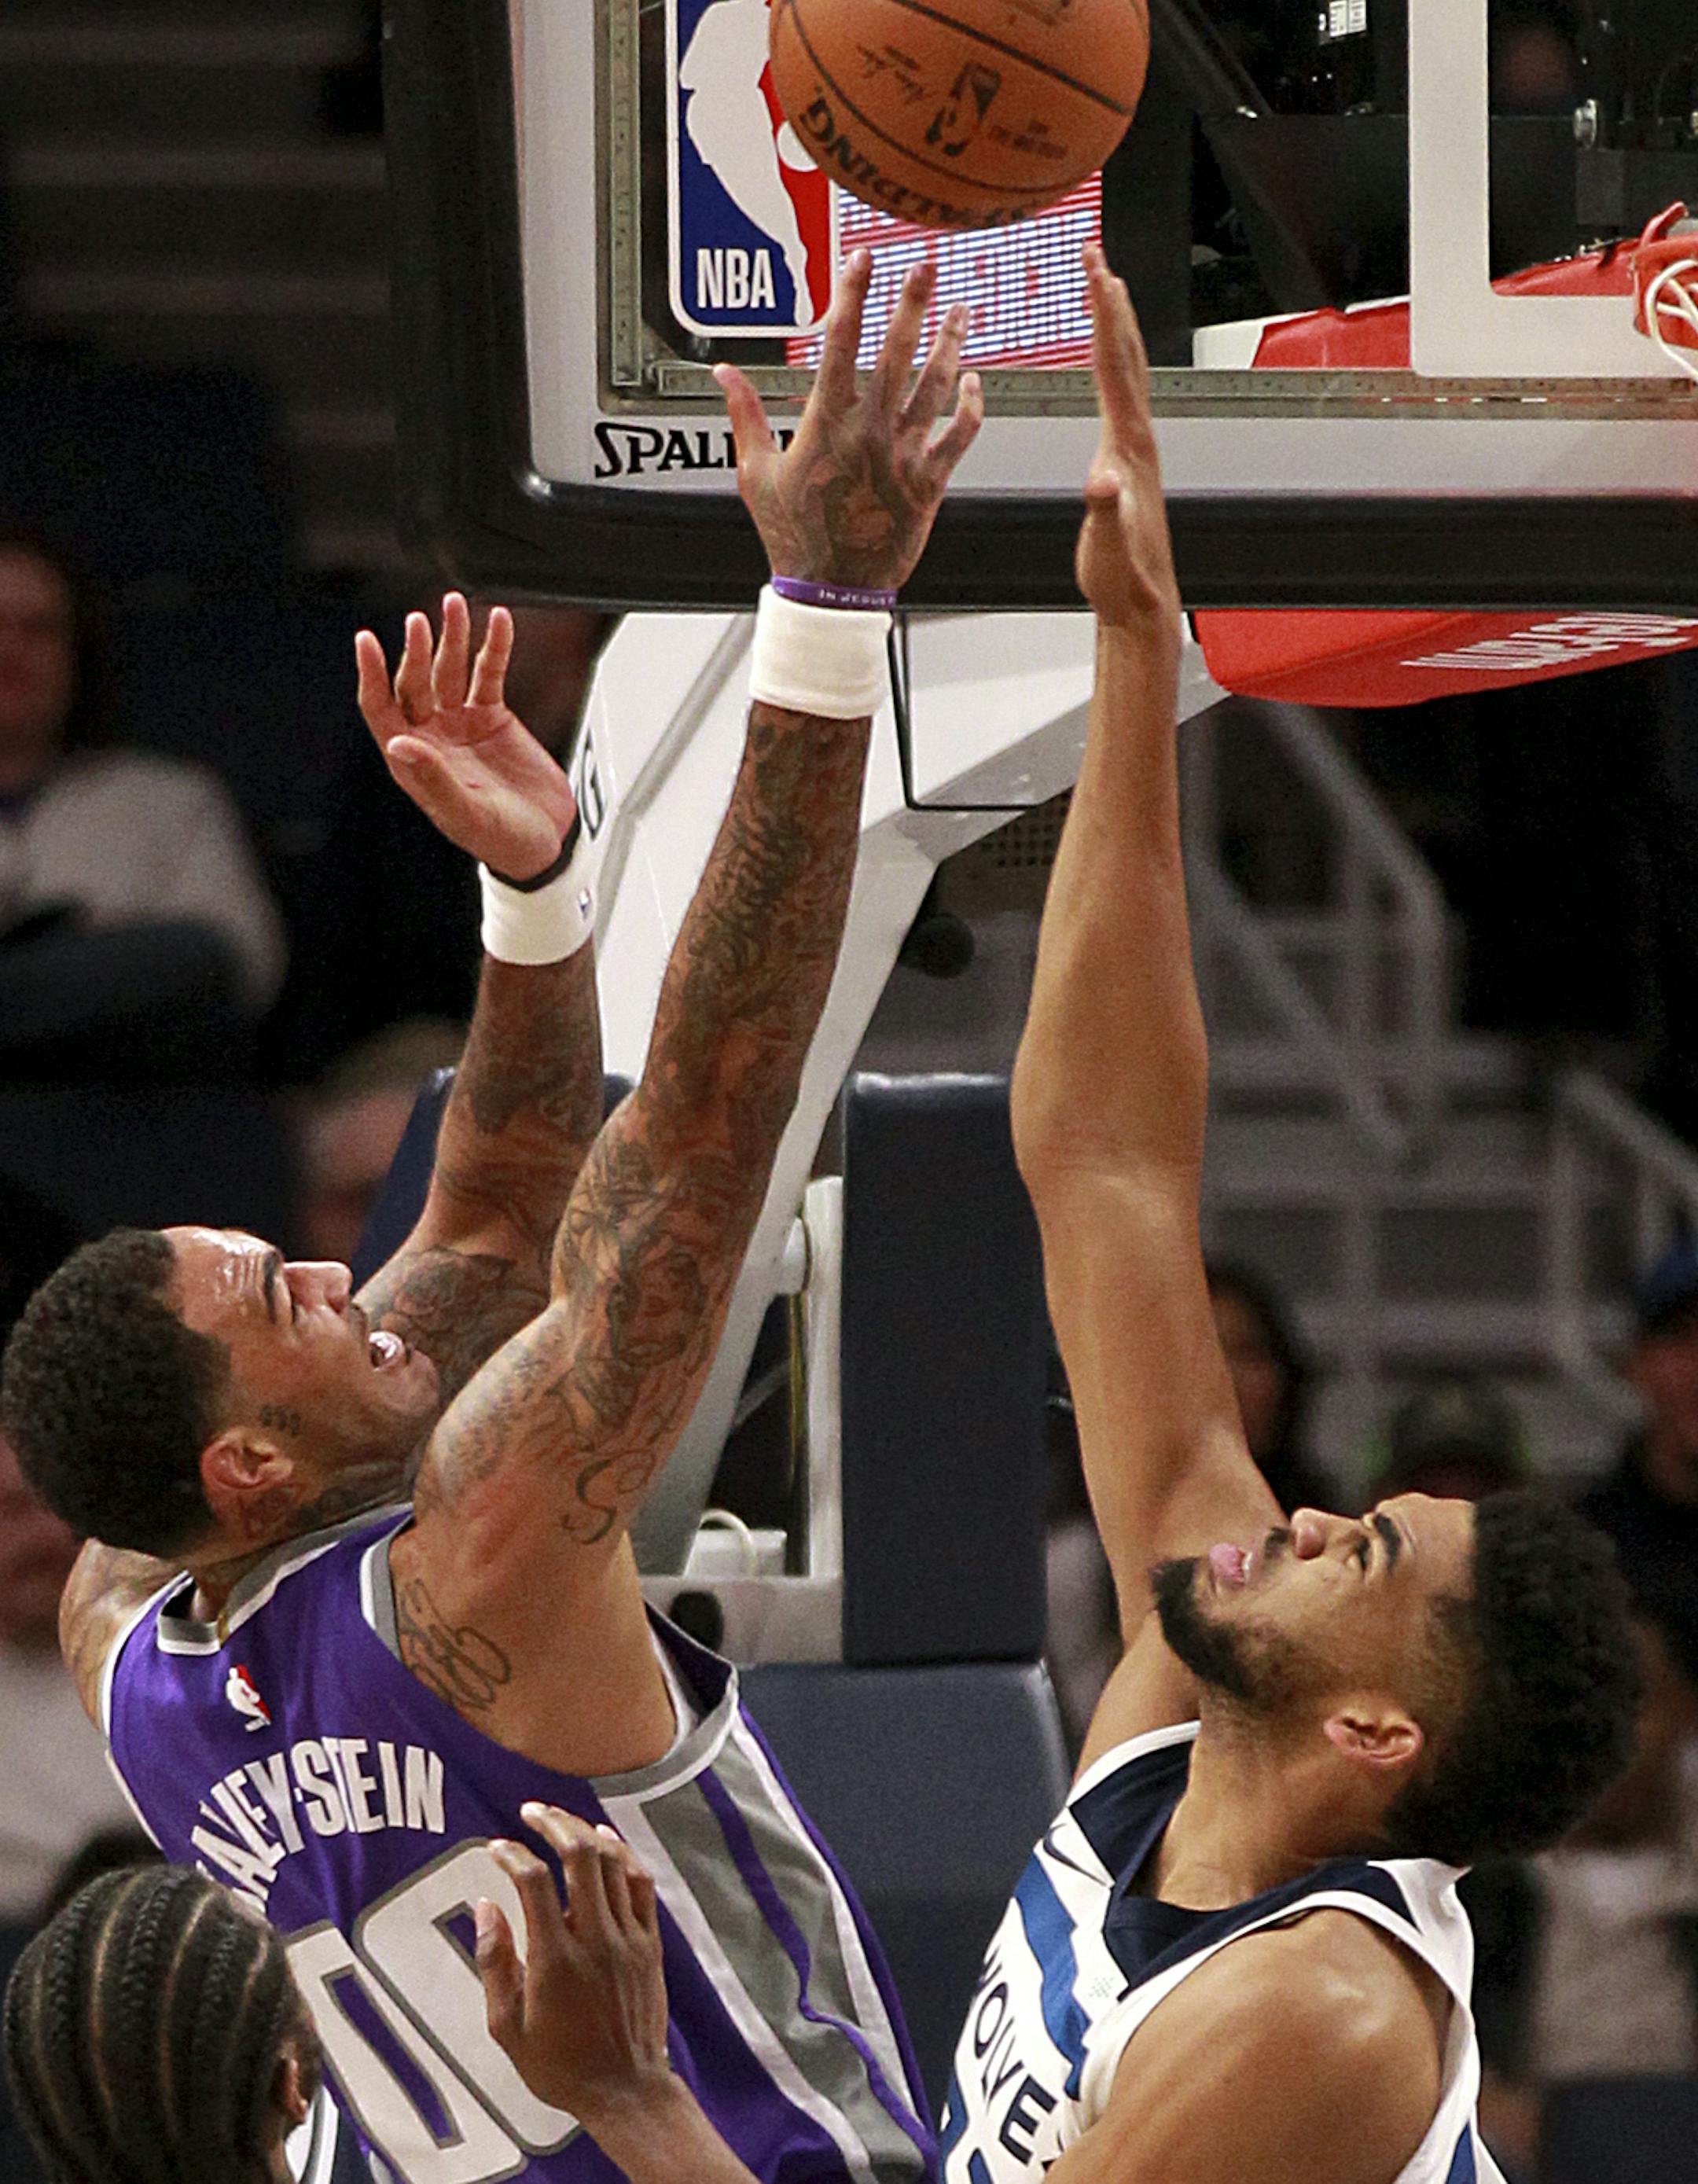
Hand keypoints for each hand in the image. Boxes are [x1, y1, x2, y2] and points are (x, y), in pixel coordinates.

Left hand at [356, 593, 577, 880]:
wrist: (545, 841)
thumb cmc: (501, 840)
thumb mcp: (466, 813)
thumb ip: (434, 777)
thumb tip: (399, 742)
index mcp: (414, 760)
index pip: (381, 707)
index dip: (372, 674)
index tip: (366, 640)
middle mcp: (432, 735)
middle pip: (415, 681)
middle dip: (417, 650)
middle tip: (420, 622)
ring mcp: (461, 722)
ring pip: (450, 669)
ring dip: (452, 637)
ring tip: (454, 606)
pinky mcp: (493, 716)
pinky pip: (489, 673)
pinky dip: (494, 647)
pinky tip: (499, 622)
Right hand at [478, 1804, 671, 2124]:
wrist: (624, 2089)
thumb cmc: (559, 2065)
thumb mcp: (508, 2027)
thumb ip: (494, 1963)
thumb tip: (485, 1907)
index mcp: (554, 1960)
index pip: (532, 1882)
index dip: (511, 1854)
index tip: (495, 1847)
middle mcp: (594, 1939)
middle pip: (579, 1856)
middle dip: (553, 1823)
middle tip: (531, 1811)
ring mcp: (628, 1938)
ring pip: (612, 1862)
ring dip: (585, 1832)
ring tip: (562, 1820)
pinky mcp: (650, 1942)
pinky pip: (641, 1884)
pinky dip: (623, 1854)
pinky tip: (606, 1840)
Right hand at [714, 250, 983, 591]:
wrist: (832, 593)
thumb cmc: (793, 538)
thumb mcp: (756, 475)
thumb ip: (745, 416)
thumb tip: (724, 372)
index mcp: (827, 424)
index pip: (840, 342)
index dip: (853, 294)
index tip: (862, 258)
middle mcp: (870, 432)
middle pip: (897, 352)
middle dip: (912, 302)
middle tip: (925, 264)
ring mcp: (904, 456)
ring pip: (936, 386)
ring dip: (950, 342)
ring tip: (960, 308)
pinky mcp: (930, 483)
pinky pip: (960, 435)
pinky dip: (972, 405)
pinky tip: (974, 380)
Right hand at [1075, 244, 1181, 634]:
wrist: (1140, 602)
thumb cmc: (1119, 577)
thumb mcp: (1105, 545)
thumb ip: (1104, 512)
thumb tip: (1100, 483)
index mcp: (1127, 444)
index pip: (1113, 363)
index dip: (1102, 312)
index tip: (1093, 267)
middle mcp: (1138, 436)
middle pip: (1125, 351)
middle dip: (1110, 298)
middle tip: (1094, 252)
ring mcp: (1136, 446)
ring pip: (1128, 368)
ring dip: (1115, 323)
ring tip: (1103, 285)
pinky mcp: (1128, 459)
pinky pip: (1120, 392)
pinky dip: (1111, 360)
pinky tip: (1104, 357)